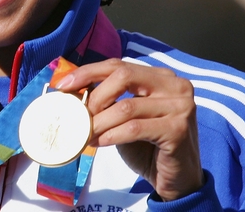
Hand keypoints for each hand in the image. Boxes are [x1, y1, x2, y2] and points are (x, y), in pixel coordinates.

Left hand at [56, 58, 202, 200]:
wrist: (177, 179)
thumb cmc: (148, 147)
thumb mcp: (125, 118)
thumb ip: (109, 100)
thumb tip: (72, 91)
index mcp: (161, 76)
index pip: (119, 65)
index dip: (88, 72)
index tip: (63, 85)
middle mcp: (175, 86)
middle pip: (123, 77)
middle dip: (95, 97)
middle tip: (79, 116)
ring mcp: (180, 106)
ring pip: (126, 106)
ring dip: (99, 122)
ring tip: (85, 134)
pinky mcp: (178, 129)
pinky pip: (135, 128)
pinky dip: (112, 135)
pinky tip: (100, 142)